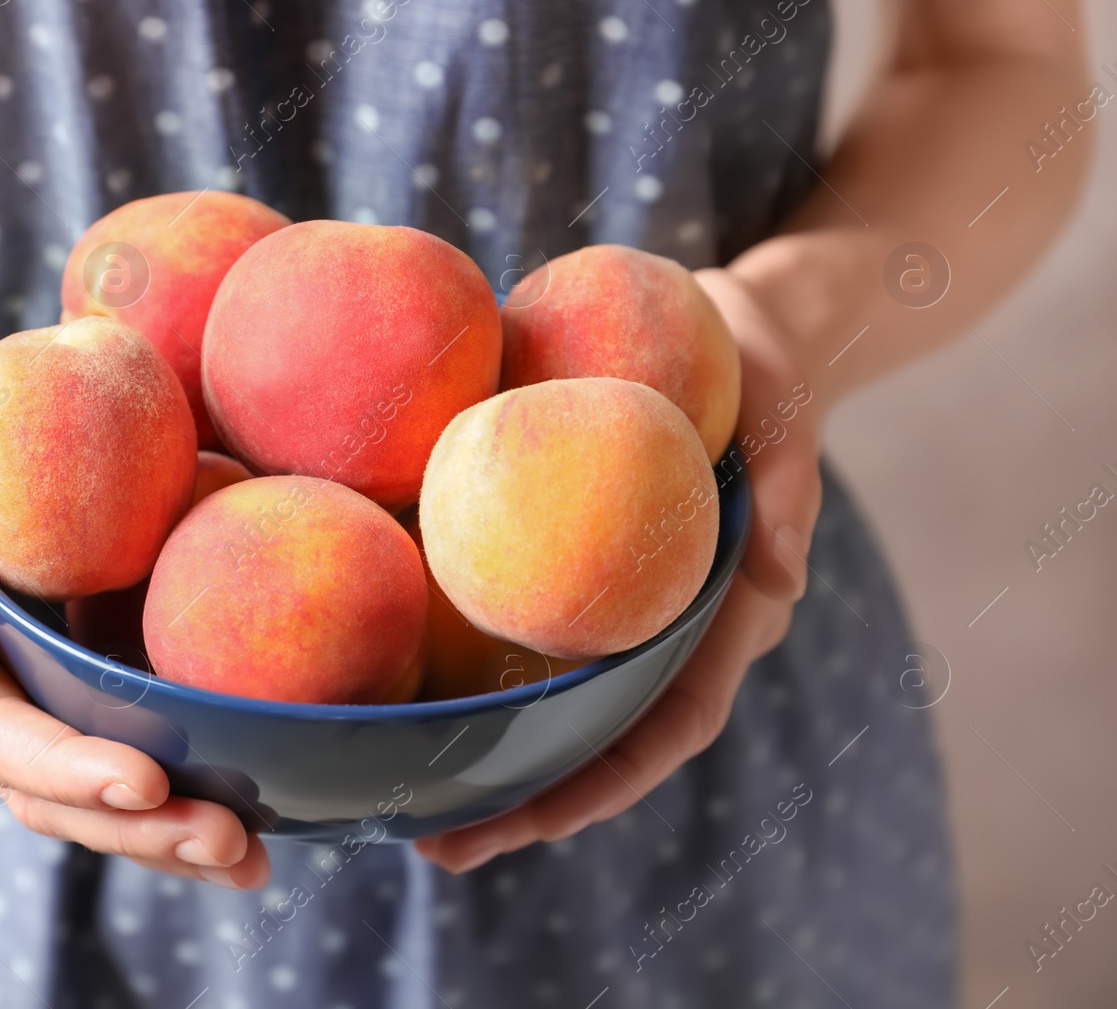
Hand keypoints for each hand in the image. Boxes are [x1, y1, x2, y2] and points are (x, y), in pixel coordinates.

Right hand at [0, 351, 268, 887]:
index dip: (66, 770)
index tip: (143, 784)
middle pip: (55, 794)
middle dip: (139, 829)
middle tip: (229, 844)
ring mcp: (37, 694)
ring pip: (99, 791)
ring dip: (172, 832)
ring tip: (252, 861)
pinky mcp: (85, 671)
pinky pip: (137, 736)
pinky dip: (193, 777)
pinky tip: (265, 804)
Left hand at [414, 268, 822, 872]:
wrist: (723, 328)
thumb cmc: (764, 371)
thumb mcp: (784, 408)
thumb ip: (788, 488)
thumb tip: (781, 579)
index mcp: (719, 616)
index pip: (672, 726)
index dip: (609, 783)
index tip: (538, 825)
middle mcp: (654, 627)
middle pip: (591, 740)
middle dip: (521, 801)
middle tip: (434, 845)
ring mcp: (602, 601)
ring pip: (541, 699)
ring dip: (474, 754)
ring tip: (390, 795)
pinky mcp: (555, 560)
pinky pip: (502, 620)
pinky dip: (451, 662)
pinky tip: (383, 675)